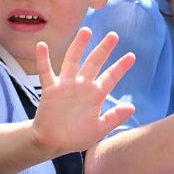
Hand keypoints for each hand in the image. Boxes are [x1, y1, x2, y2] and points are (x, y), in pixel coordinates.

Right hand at [30, 28, 135, 155]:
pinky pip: (46, 72)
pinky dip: (43, 59)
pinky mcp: (50, 90)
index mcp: (95, 95)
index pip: (110, 77)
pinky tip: (42, 45)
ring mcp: (66, 86)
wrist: (53, 143)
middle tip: (114, 35)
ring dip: (78, 46)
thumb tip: (132, 107)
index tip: (132, 56)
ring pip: (72, 61)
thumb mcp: (99, 129)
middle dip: (103, 49)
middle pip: (94, 63)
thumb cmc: (76, 137)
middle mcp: (82, 86)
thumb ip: (114, 118)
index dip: (121, 67)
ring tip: (86, 31)